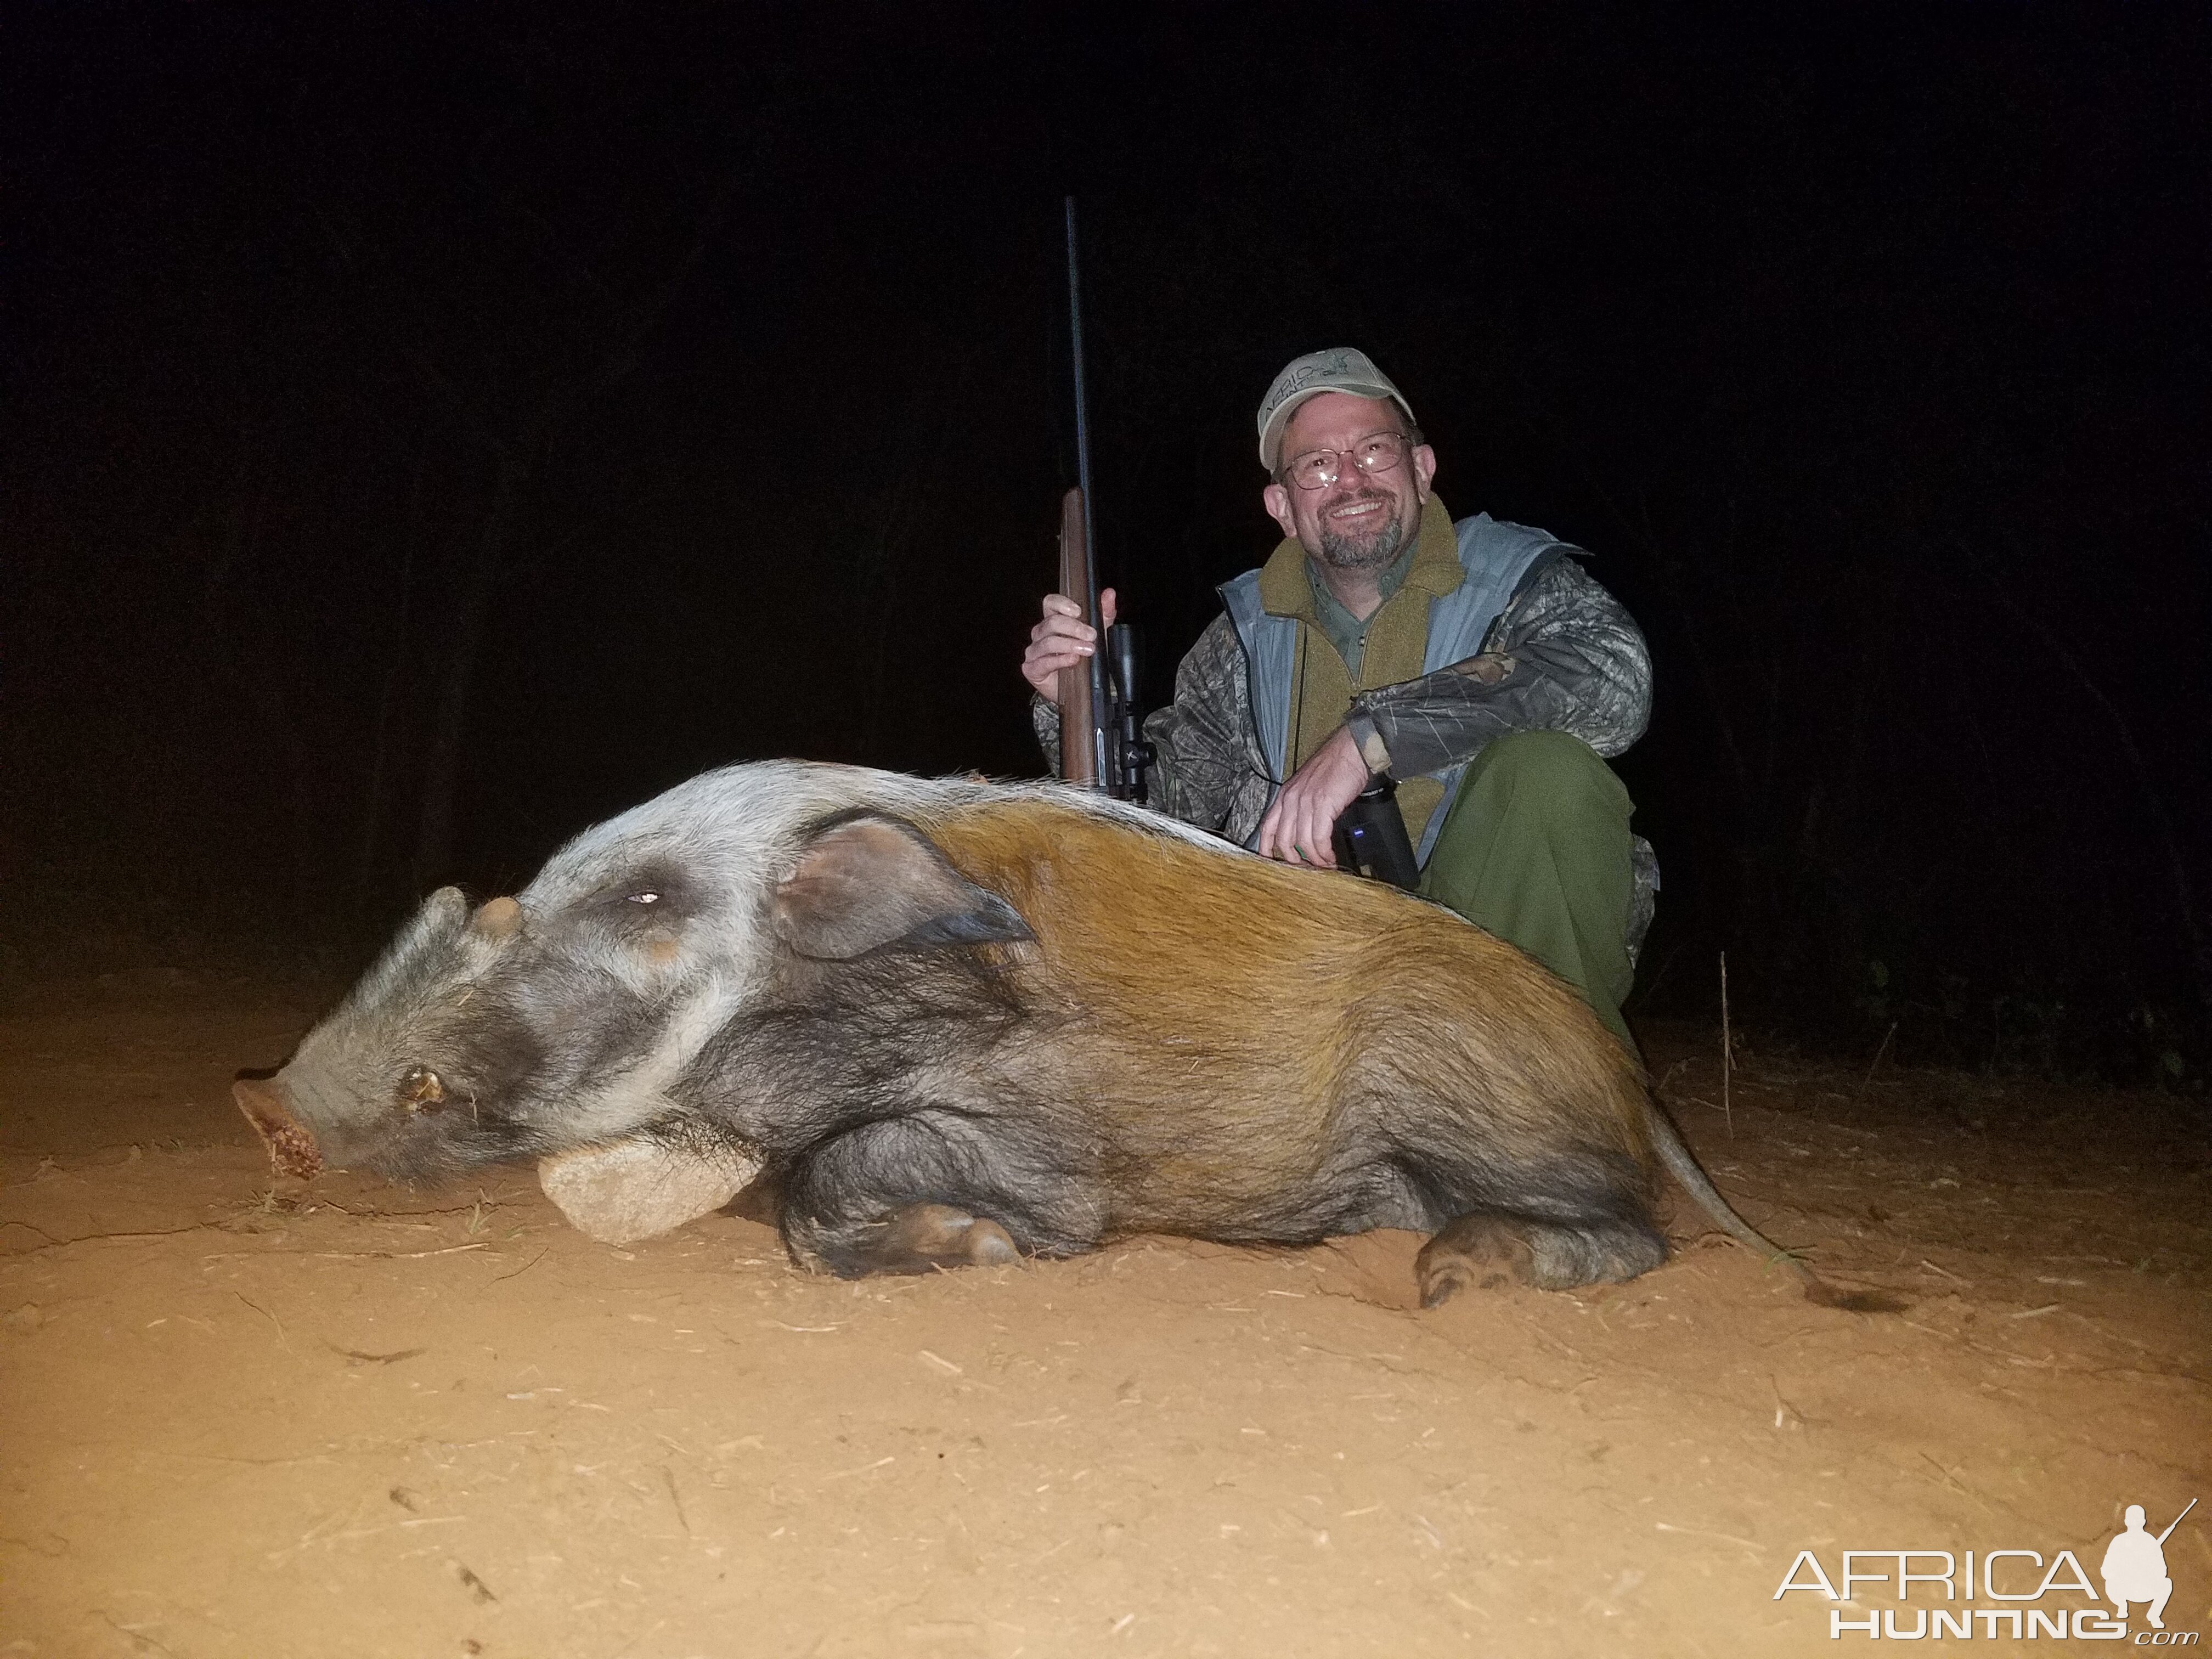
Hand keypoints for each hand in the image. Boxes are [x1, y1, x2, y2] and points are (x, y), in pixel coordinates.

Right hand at [1021, 587, 1117, 698]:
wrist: (1080, 691)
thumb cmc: (1086, 660)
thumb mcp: (1100, 635)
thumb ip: (1104, 614)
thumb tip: (1109, 593)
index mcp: (1053, 621)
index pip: (1050, 603)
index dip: (1062, 604)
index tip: (1079, 612)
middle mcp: (1041, 634)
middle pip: (1051, 622)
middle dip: (1073, 628)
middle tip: (1091, 636)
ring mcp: (1034, 651)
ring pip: (1047, 642)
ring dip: (1069, 645)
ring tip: (1087, 650)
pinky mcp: (1031, 669)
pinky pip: (1042, 662)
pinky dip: (1059, 660)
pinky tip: (1073, 660)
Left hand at [1256, 725, 1370, 868]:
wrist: (1352, 750)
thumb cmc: (1335, 767)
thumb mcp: (1309, 787)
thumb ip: (1302, 807)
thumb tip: (1305, 833)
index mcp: (1285, 795)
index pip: (1266, 827)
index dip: (1266, 848)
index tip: (1271, 863)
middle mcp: (1290, 799)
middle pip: (1283, 840)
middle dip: (1294, 860)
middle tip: (1308, 868)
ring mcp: (1305, 802)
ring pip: (1302, 842)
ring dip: (1315, 859)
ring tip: (1325, 866)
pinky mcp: (1323, 805)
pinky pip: (1319, 838)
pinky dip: (1324, 852)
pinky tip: (1330, 857)